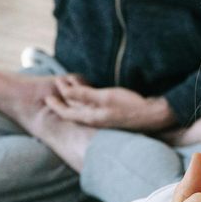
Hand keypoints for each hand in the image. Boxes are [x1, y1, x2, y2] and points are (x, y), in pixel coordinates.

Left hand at [44, 74, 170, 131]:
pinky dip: (85, 96)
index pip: (67, 112)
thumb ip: (84, 95)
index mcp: (91, 117)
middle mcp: (95, 119)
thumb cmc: (130, 105)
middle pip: (73, 109)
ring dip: (74, 95)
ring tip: (69, 83)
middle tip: (58, 82)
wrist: (153, 114)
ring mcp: (103, 117)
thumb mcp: (105, 97)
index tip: (47, 96)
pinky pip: (92, 105)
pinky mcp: (111, 112)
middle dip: (64, 96)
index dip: (56, 104)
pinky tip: (87, 91)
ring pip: (83, 106)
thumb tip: (65, 92)